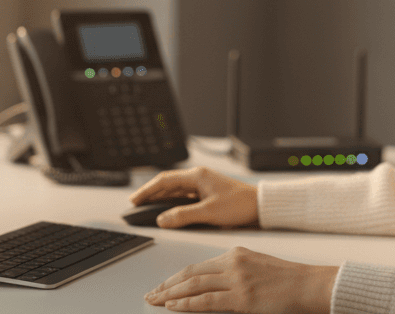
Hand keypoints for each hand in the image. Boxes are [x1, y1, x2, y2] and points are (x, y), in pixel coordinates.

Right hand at [130, 166, 258, 228]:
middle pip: (168, 184)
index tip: (134, 200)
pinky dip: (172, 202)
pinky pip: (184, 196)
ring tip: (146, 207)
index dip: (147, 191)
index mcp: (197, 176)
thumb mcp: (209, 212)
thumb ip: (184, 215)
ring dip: (160, 198)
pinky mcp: (207, 194)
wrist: (260, 206)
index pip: (164, 181)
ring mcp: (203, 185)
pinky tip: (167, 210)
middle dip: (150, 194)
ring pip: (175, 191)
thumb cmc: (240, 205)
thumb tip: (162, 219)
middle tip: (135, 204)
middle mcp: (198, 177)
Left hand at [144, 246, 337, 312]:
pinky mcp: (242, 297)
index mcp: (235, 254)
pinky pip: (206, 301)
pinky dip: (186, 304)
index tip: (163, 285)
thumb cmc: (288, 280)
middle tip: (151, 294)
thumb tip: (213, 286)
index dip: (177, 277)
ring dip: (170, 295)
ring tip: (155, 301)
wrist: (310, 285)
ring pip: (193, 286)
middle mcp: (233, 263)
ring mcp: (237, 280)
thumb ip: (234, 273)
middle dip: (167, 285)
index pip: (197, 265)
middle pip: (190, 274)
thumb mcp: (257, 268)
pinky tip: (173, 306)